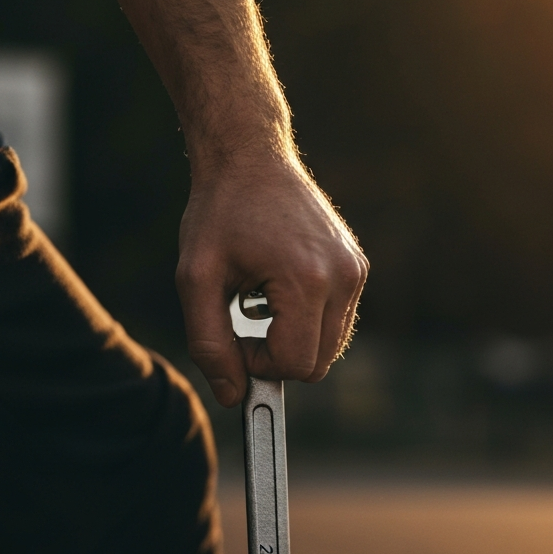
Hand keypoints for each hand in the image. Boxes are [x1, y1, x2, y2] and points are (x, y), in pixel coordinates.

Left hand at [176, 152, 367, 406]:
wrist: (250, 157)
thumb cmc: (219, 213)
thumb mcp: (195, 280)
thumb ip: (209, 344)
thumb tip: (232, 396)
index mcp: (306, 280)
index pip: (293, 364)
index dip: (257, 365)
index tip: (233, 337)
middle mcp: (342, 277)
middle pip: (317, 365)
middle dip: (275, 356)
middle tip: (243, 322)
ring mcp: (354, 271)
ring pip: (330, 348)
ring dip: (292, 340)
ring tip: (261, 301)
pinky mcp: (357, 266)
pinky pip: (337, 323)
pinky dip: (307, 322)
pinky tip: (280, 289)